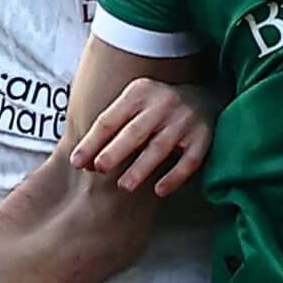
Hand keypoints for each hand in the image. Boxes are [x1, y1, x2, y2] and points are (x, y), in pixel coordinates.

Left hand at [70, 78, 212, 196]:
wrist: (205, 99)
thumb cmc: (157, 108)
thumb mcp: (134, 103)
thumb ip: (112, 126)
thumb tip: (84, 161)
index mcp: (139, 93)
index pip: (110, 119)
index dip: (92, 142)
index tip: (77, 162)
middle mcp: (163, 103)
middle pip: (134, 132)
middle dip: (115, 151)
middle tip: (99, 168)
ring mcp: (184, 120)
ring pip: (159, 147)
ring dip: (141, 168)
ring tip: (124, 186)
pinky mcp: (203, 138)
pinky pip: (188, 161)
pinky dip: (174, 177)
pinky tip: (159, 190)